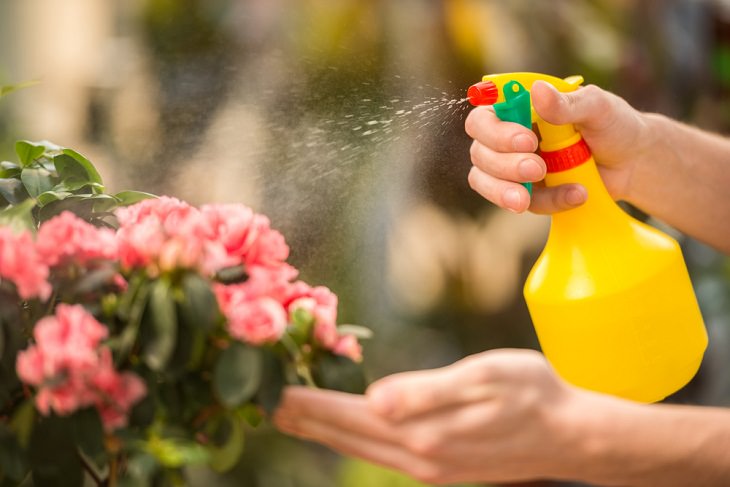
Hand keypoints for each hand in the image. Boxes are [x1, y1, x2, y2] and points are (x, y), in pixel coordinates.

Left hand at [274, 349, 588, 484]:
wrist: (572, 435)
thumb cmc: (532, 393)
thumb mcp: (485, 378)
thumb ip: (427, 391)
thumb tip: (375, 398)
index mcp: (425, 432)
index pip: (352, 416)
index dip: (312, 404)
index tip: (276, 393)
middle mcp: (421, 457)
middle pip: (350, 436)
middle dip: (309, 420)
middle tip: (270, 406)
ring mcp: (431, 468)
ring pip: (364, 447)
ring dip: (327, 431)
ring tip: (298, 417)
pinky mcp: (443, 469)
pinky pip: (385, 453)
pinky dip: (356, 439)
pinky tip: (351, 429)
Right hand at [465, 81, 653, 213]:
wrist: (634, 162)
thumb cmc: (614, 124)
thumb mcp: (597, 106)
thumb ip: (566, 102)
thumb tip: (537, 91)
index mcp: (518, 109)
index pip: (484, 118)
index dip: (495, 132)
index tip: (526, 141)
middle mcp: (508, 137)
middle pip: (480, 152)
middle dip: (504, 165)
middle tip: (538, 168)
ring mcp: (514, 167)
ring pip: (485, 181)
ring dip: (506, 190)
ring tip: (531, 197)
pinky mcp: (528, 193)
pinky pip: (520, 202)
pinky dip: (548, 202)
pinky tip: (576, 194)